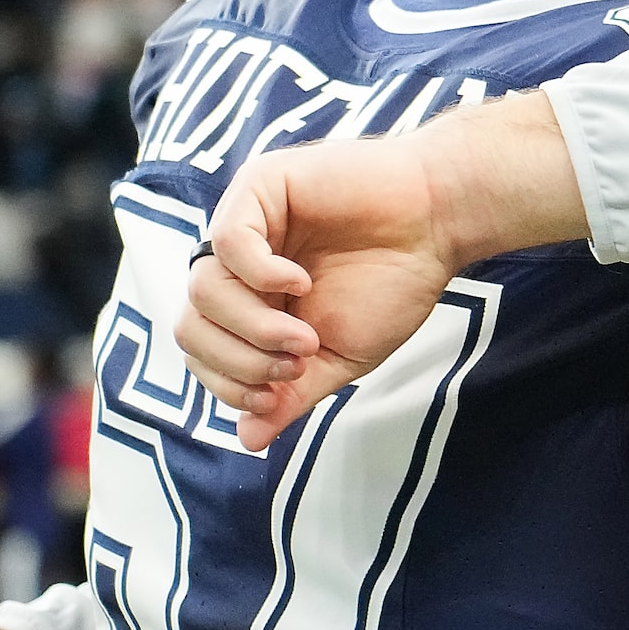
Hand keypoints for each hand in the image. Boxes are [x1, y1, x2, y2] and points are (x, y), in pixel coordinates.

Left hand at [178, 135, 458, 451]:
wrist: (438, 225)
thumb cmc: (395, 284)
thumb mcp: (340, 355)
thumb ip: (292, 393)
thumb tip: (248, 441)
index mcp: (252, 305)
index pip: (202, 352)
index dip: (228, 384)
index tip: (278, 393)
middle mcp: (238, 267)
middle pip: (190, 326)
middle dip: (239, 361)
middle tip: (297, 361)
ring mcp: (246, 226)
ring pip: (203, 290)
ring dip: (254, 325)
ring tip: (304, 332)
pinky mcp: (259, 188)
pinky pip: (228, 241)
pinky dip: (261, 274)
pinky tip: (301, 282)